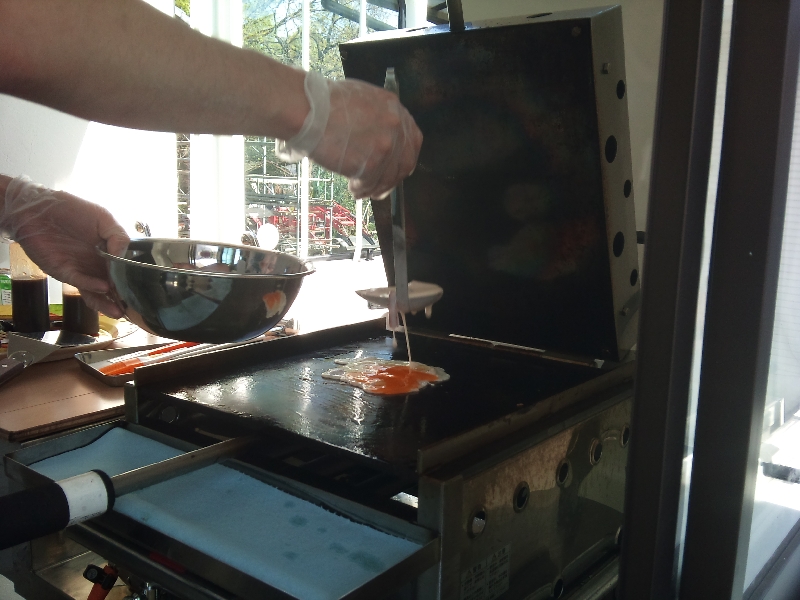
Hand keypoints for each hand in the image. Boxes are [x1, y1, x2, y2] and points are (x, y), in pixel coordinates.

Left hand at [2, 177, 128, 317]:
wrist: (36, 208)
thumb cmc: (70, 210)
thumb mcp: (103, 218)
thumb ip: (118, 236)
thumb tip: (125, 256)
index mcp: (109, 253)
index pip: (124, 271)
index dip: (133, 280)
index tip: (145, 289)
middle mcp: (97, 265)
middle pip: (113, 287)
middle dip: (123, 299)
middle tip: (136, 309)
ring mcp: (81, 271)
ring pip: (96, 292)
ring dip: (108, 303)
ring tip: (120, 311)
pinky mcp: (64, 272)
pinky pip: (80, 282)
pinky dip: (92, 286)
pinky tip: (104, 287)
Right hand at [279, 73, 422, 199]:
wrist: (307, 109)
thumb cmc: (323, 103)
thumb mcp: (361, 99)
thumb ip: (377, 117)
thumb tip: (378, 137)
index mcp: (393, 107)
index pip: (412, 139)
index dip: (404, 157)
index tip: (395, 168)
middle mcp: (395, 125)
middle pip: (405, 162)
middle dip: (393, 178)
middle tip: (380, 188)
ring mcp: (384, 145)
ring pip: (388, 177)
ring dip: (375, 188)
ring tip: (362, 190)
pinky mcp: (371, 163)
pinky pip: (370, 184)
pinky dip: (362, 191)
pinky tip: (353, 189)